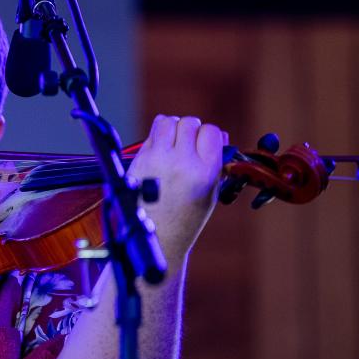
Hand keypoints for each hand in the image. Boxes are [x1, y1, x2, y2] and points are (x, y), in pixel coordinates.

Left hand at [127, 115, 227, 260]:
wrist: (158, 237)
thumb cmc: (185, 218)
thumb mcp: (211, 192)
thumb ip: (215, 162)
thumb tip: (217, 135)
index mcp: (205, 172)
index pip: (211, 132)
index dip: (209, 135)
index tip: (206, 143)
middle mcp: (182, 162)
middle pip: (189, 123)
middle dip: (191, 130)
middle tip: (188, 144)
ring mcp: (158, 159)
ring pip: (168, 121)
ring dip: (173, 127)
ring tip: (174, 143)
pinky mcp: (140, 159)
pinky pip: (152, 133)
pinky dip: (158, 135)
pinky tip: (161, 149)